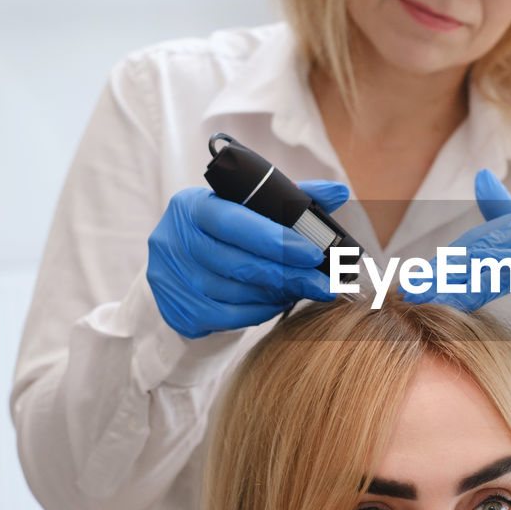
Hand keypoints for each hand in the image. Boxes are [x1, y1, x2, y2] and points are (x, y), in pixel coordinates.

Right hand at [147, 182, 348, 338]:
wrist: (177, 261)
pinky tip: (277, 303)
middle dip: (290, 275)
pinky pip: (229, 318)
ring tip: (304, 289)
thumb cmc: (223, 228)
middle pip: (239, 264)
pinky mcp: (179, 311)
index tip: (313, 254)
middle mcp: (174, 241)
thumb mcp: (248, 205)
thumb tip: (338, 191)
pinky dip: (260, 311)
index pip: (235, 223)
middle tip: (325, 285)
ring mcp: (172, 279)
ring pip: (236, 294)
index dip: (276, 240)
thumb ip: (291, 197)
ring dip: (277, 294)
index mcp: (192, 206)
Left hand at [414, 170, 510, 362]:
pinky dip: (507, 272)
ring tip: (436, 294)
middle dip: (448, 270)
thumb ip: (509, 222)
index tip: (413, 283)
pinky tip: (480, 287)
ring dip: (467, 276)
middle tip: (413, 289)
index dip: (447, 262)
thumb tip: (481, 177)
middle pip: (488, 245)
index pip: (481, 241)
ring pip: (507, 254)